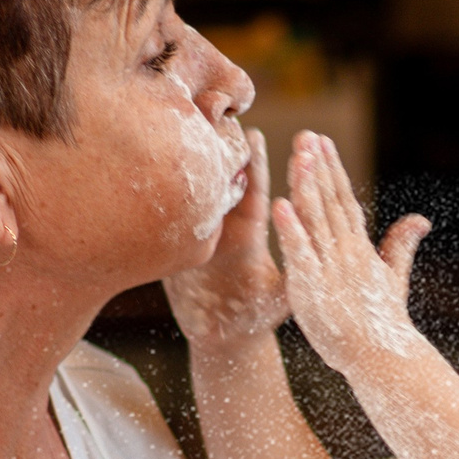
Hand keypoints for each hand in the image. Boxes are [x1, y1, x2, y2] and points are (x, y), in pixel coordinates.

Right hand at [164, 128, 289, 348]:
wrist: (224, 341)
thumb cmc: (257, 316)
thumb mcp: (280, 298)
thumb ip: (294, 274)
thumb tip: (311, 250)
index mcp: (249, 235)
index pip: (254, 193)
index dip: (255, 165)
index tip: (256, 134)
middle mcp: (221, 230)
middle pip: (216, 186)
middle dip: (219, 153)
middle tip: (214, 117)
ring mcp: (194, 239)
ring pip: (189, 200)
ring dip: (188, 172)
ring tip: (181, 138)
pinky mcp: (172, 255)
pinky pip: (163, 228)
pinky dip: (156, 208)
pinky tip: (147, 181)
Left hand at [268, 131, 430, 373]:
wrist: (382, 358)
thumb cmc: (383, 324)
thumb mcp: (394, 279)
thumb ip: (400, 246)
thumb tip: (421, 219)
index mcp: (359, 248)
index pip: (344, 201)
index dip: (332, 170)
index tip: (322, 142)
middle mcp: (345, 251)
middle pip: (329, 201)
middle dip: (318, 167)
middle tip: (307, 135)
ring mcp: (330, 267)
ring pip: (316, 219)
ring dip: (307, 186)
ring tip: (298, 156)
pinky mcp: (315, 286)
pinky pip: (300, 253)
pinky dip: (291, 230)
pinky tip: (281, 205)